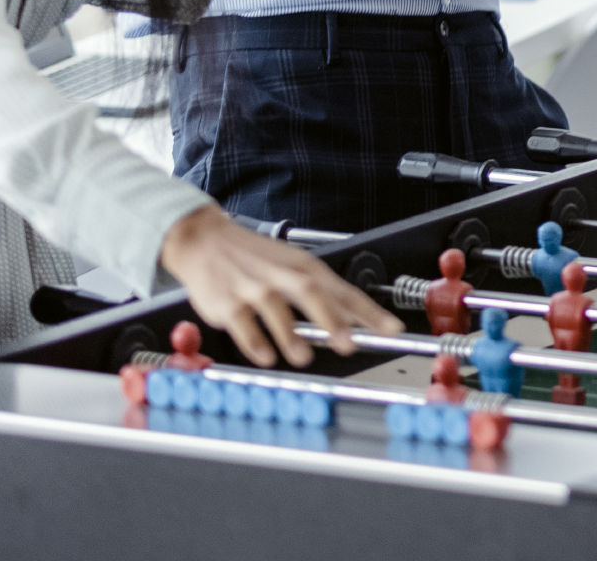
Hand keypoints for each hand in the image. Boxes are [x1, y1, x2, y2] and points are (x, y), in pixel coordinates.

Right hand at [158, 205, 401, 368]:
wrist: (205, 240)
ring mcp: (252, 287)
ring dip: (290, 334)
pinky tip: (265, 356)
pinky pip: (242, 323)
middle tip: (348, 343)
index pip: (343, 291)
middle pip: (311, 292)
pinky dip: (254, 341)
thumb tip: (355, 324)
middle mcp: (281, 274)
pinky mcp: (226, 301)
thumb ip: (322, 295)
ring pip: (275, 308)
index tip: (391, 329)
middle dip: (331, 318)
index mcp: (303, 266)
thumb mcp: (292, 266)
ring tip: (303, 357)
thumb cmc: (254, 257)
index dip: (369, 311)